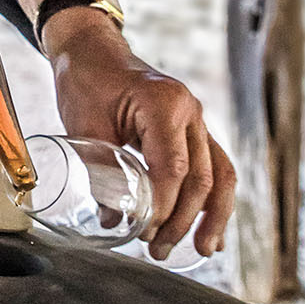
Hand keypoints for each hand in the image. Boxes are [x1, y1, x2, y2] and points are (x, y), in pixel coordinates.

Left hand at [44, 13, 235, 259]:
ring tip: (199, 252)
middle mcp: (190, 110)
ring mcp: (197, 120)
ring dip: (211, 217)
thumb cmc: (86, 82)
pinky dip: (214, 201)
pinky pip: (214, 168)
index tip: (144, 232)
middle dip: (182, 220)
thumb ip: (99, 172)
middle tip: (157, 250)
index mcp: (163, 103)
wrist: (93, 51)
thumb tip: (112, 223)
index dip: (162, 206)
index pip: (172, 168)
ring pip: (220, 175)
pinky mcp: (195, 130)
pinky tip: (211, 231)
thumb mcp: (84, 124)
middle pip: (200, 177)